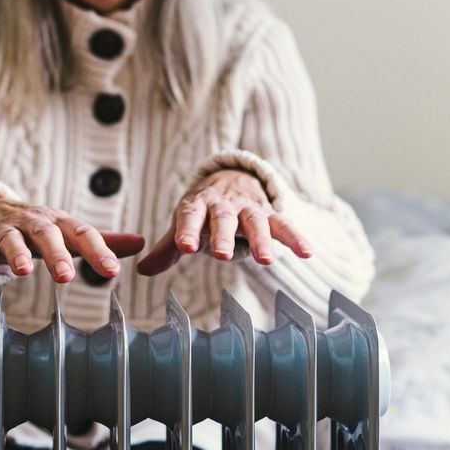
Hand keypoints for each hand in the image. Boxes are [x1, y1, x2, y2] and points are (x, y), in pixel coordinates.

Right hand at [0, 198, 145, 282]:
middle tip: (66, 276)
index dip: (98, 251)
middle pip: (46, 234)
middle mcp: (33, 222)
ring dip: (16, 254)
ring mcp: (5, 228)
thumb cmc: (35, 225)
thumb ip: (99, 240)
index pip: (81, 233)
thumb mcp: (67, 230)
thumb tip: (140, 243)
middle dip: (57, 253)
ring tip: (21, 272)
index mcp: (58, 222)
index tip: (111, 271)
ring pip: (11, 239)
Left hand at [137, 169, 310, 275]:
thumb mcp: (184, 223)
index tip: (184, 247)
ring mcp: (248, 208)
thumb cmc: (203, 209)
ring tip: (267, 261)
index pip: (190, 216)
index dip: (187, 231)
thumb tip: (142, 270)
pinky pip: (284, 225)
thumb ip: (166, 248)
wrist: (232, 179)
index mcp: (197, 205)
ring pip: (256, 222)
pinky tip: (307, 253)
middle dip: (223, 236)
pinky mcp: (270, 213)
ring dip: (261, 240)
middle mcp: (223, 205)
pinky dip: (296, 238)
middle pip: (223, 220)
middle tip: (221, 255)